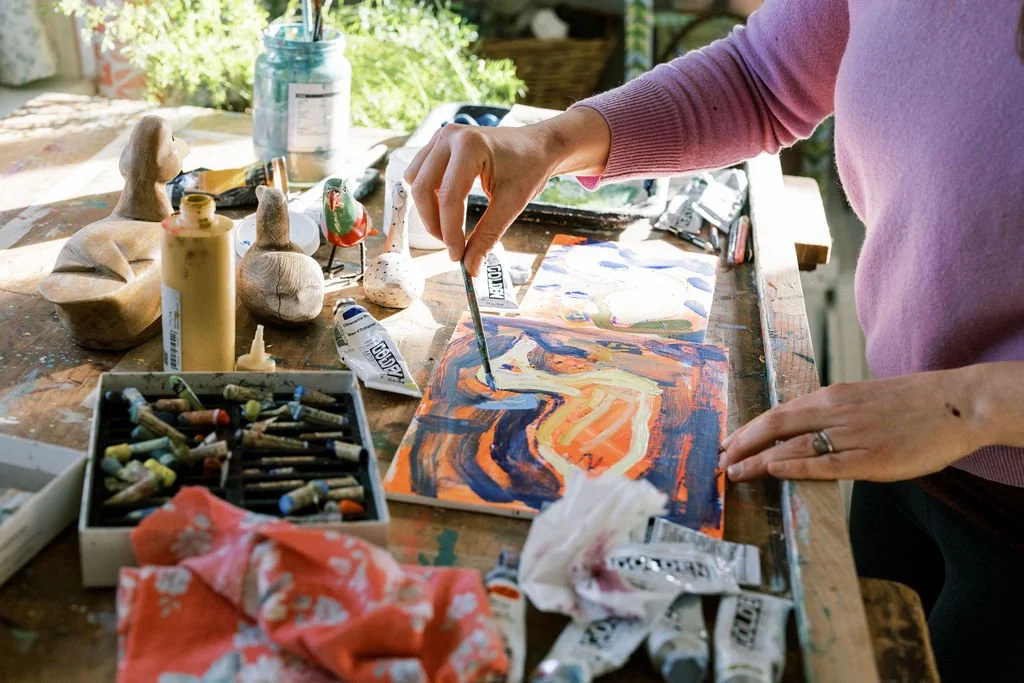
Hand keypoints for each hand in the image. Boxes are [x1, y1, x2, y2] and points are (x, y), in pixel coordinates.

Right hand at [404, 107, 609, 275]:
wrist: (537, 145)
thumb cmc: (529, 168)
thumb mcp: (511, 204)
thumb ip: (487, 236)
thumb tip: (470, 268)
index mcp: (470, 146)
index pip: (449, 197)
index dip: (449, 232)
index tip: (457, 256)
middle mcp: (449, 137)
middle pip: (423, 189)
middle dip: (435, 224)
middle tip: (452, 246)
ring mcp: (440, 137)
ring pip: (415, 182)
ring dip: (428, 210)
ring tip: (451, 227)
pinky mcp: (437, 144)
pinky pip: (419, 174)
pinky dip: (429, 196)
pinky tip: (448, 207)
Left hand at [718, 369, 987, 481]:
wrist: (955, 404)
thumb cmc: (908, 405)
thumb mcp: (860, 400)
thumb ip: (830, 416)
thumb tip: (801, 437)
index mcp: (830, 397)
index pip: (776, 414)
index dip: (747, 430)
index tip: (726, 444)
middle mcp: (834, 412)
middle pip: (774, 427)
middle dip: (741, 445)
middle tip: (718, 461)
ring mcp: (852, 435)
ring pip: (793, 447)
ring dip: (758, 461)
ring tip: (734, 473)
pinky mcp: (871, 458)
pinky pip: (826, 462)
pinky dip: (796, 466)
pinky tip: (773, 470)